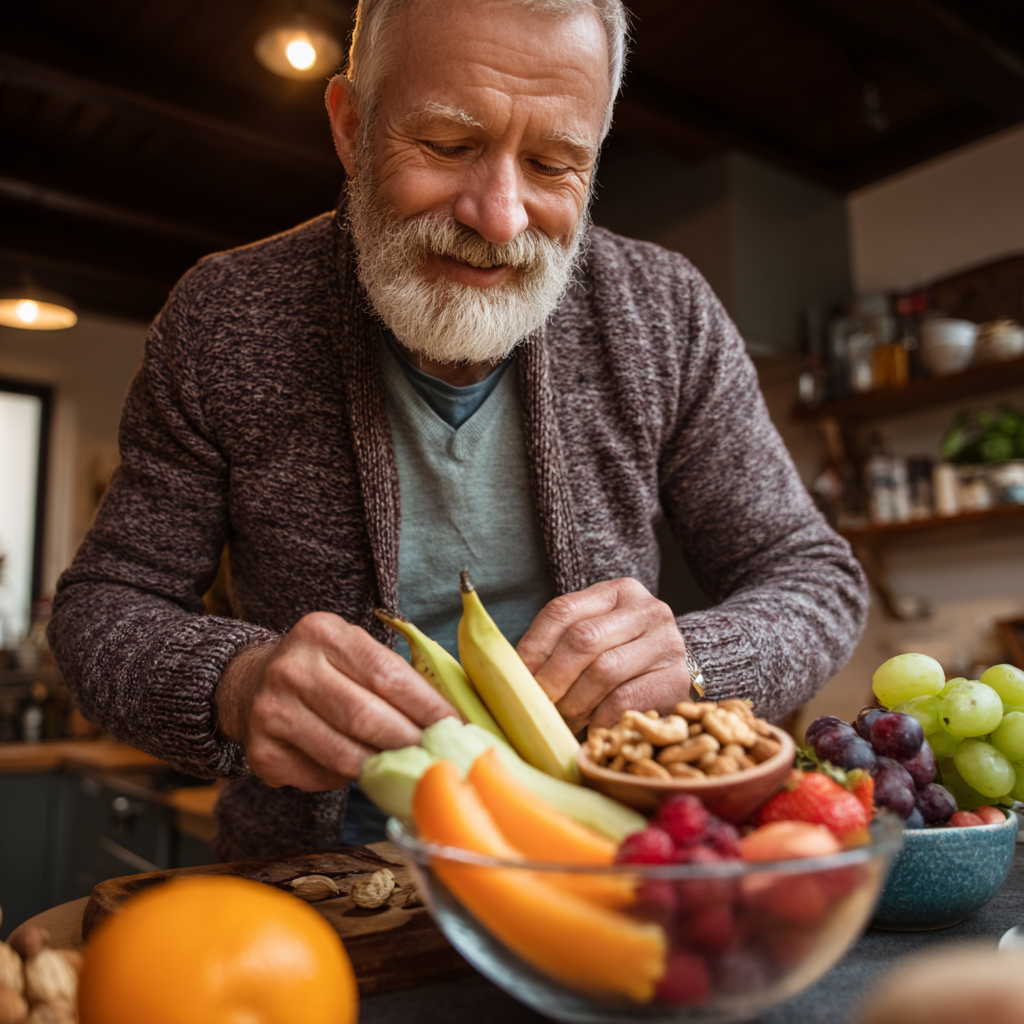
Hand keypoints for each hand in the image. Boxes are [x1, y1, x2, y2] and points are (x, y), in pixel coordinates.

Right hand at [216, 612, 454, 790]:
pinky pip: (322, 777)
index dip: (427, 705)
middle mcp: (291, 668)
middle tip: (437, 755)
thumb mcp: (352, 650)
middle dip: (409, 740)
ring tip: (406, 767)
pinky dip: (347, 778)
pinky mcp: (262, 753)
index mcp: (323, 633)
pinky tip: (356, 766)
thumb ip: (393, 674)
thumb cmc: (323, 668)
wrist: (250, 683)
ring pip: (345, 755)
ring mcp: (271, 712)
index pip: (387, 674)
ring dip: (383, 766)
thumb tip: (451, 718)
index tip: (455, 725)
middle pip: (366, 717)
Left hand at [517, 578, 689, 733]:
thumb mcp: (591, 639)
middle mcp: (646, 609)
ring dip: (573, 703)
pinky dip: (598, 719)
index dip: (533, 647)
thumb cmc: (620, 658)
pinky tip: (589, 729)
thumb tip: (505, 674)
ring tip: (561, 720)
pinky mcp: (677, 678)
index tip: (515, 678)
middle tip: (537, 705)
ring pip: (603, 670)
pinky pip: (624, 701)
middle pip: (583, 639)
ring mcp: (667, 642)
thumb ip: (557, 645)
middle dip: (552, 678)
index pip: (562, 610)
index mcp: (617, 591)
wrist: (673, 676)